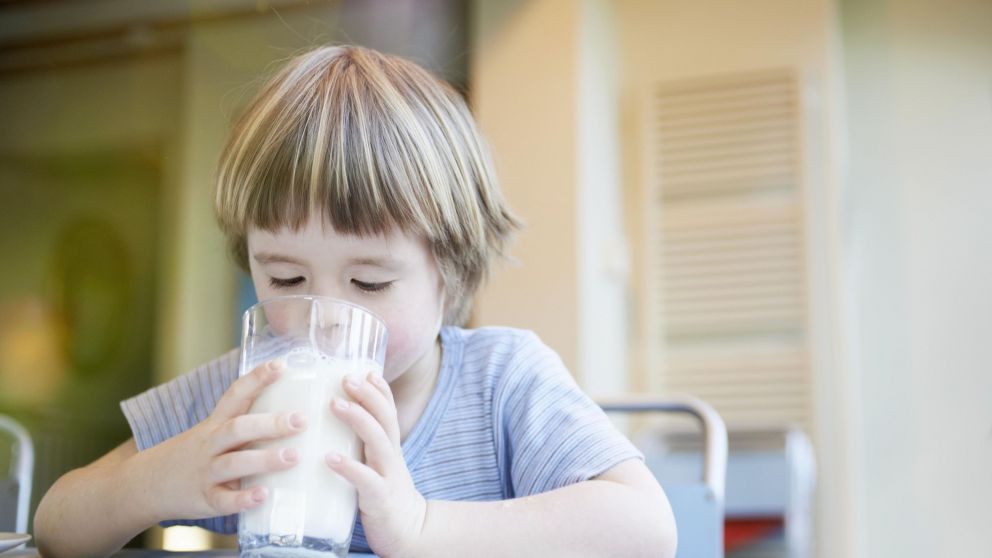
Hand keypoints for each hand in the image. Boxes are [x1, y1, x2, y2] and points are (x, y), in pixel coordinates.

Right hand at [142, 360, 305, 520]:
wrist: (143, 486)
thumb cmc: (193, 456)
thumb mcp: (211, 433)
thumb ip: (244, 425)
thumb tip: (290, 413)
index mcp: (215, 424)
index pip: (235, 395)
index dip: (257, 379)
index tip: (281, 365)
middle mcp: (210, 444)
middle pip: (238, 428)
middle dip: (269, 423)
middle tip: (301, 420)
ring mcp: (205, 472)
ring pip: (233, 463)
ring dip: (264, 460)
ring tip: (292, 457)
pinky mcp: (204, 500)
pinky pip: (224, 500)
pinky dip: (243, 499)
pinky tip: (263, 495)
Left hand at [326, 372, 427, 557]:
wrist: (408, 534)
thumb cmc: (382, 496)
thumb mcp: (376, 466)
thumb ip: (360, 447)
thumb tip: (327, 427)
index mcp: (389, 447)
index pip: (388, 410)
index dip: (379, 389)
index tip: (365, 370)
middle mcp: (391, 456)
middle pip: (385, 417)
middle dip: (368, 395)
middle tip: (345, 377)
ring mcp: (388, 476)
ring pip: (378, 441)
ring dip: (358, 419)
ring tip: (334, 404)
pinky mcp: (380, 499)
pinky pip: (365, 480)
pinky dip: (348, 467)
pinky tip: (329, 458)